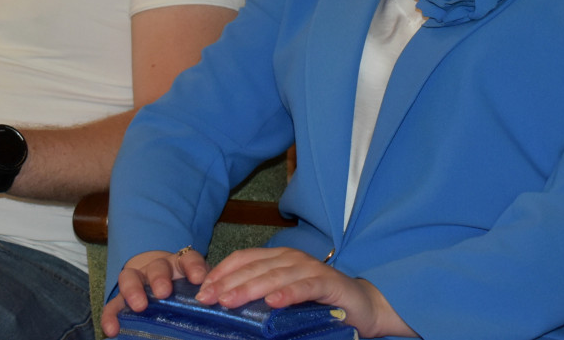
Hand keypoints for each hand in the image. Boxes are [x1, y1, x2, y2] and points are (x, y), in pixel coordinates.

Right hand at [101, 247, 209, 336]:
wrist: (163, 287)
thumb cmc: (186, 291)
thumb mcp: (199, 289)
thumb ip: (208, 295)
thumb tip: (221, 307)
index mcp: (181, 264)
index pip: (189, 258)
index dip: (193, 267)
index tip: (199, 279)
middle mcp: (158, 268)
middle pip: (158, 267)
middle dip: (160, 278)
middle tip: (164, 292)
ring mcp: (138, 281)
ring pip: (130, 277)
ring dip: (133, 290)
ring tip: (139, 306)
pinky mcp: (122, 298)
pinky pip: (113, 304)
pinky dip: (111, 316)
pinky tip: (112, 330)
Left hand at [196, 247, 412, 337]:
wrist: (362, 306)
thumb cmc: (318, 303)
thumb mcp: (284, 296)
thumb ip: (260, 295)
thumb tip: (225, 303)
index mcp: (278, 258)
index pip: (243, 259)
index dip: (221, 272)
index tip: (201, 291)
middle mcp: (292, 258)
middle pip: (254, 267)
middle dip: (227, 283)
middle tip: (208, 299)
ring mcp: (310, 269)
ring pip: (275, 276)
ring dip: (251, 288)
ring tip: (230, 301)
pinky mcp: (328, 283)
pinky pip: (304, 287)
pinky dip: (288, 294)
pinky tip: (273, 303)